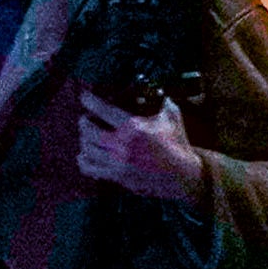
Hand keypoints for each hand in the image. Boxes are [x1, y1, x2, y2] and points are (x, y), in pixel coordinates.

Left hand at [70, 100, 212, 209]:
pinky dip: (84, 161)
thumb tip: (160, 91)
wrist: (183, 176)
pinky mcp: (117, 177)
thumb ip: (163, 102)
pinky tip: (86, 156)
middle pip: (88, 131)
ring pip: (86, 149)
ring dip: (84, 141)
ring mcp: (118, 163)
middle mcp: (123, 145)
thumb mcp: (173, 118)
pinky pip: (90, 169)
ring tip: (87, 137)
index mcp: (135, 128)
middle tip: (86, 119)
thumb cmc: (178, 145)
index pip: (104, 110)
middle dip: (84, 122)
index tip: (84, 97)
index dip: (90, 101)